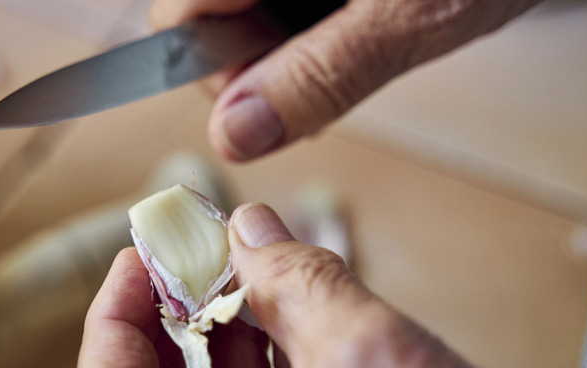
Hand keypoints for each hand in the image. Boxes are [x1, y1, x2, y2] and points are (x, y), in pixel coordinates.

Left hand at [67, 203, 561, 367]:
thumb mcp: (372, 357)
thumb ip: (300, 282)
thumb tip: (249, 226)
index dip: (115, 321)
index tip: (140, 253)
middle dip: (184, 309)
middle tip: (202, 245)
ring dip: (232, 325)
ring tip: (254, 265)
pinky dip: (270, 354)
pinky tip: (288, 306)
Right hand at [150, 0, 542, 161]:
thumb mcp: (407, 18)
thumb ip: (320, 74)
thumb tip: (235, 135)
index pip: (179, 16)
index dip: (217, 66)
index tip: (275, 92)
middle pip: (207, 23)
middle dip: (259, 65)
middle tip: (331, 68)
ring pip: (246, 26)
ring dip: (289, 58)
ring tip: (357, 49)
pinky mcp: (310, 3)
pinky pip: (280, 22)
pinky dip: (310, 42)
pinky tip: (353, 38)